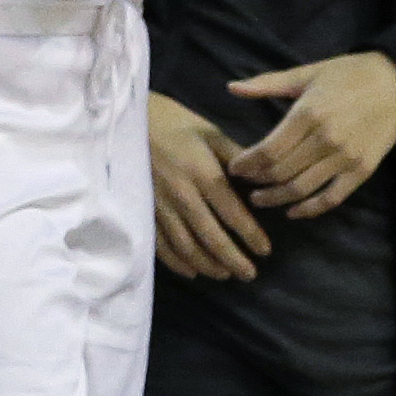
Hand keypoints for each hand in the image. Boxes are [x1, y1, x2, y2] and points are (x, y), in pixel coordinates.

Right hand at [148, 92, 266, 278]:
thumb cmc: (176, 123)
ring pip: (186, 246)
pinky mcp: (144, 211)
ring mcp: (160, 206)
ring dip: (208, 265)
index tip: (265, 251)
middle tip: (250, 274)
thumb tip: (262, 181)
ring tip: (225, 274)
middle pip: (211, 237)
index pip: (233, 213)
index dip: (251, 235)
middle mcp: (183, 195)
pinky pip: (161, 244)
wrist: (129, 121)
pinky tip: (192, 271)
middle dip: (233, 260)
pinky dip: (177, 262)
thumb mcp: (211, 133)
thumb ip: (237, 158)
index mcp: (203, 173)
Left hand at [225, 50, 395, 216]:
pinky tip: (293, 211)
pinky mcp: (362, 171)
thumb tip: (231, 87)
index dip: (247, 163)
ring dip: (276, 198)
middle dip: (257, 181)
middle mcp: (325, 139)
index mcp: (307, 113)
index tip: (235, 168)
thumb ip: (267, 83)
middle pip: (281, 172)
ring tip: (260, 199)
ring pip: (301, 189)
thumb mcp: (306, 73)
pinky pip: (331, 198)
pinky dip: (309, 209)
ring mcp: (345, 158)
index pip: (268, 150)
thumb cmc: (347, 74)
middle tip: (245, 183)